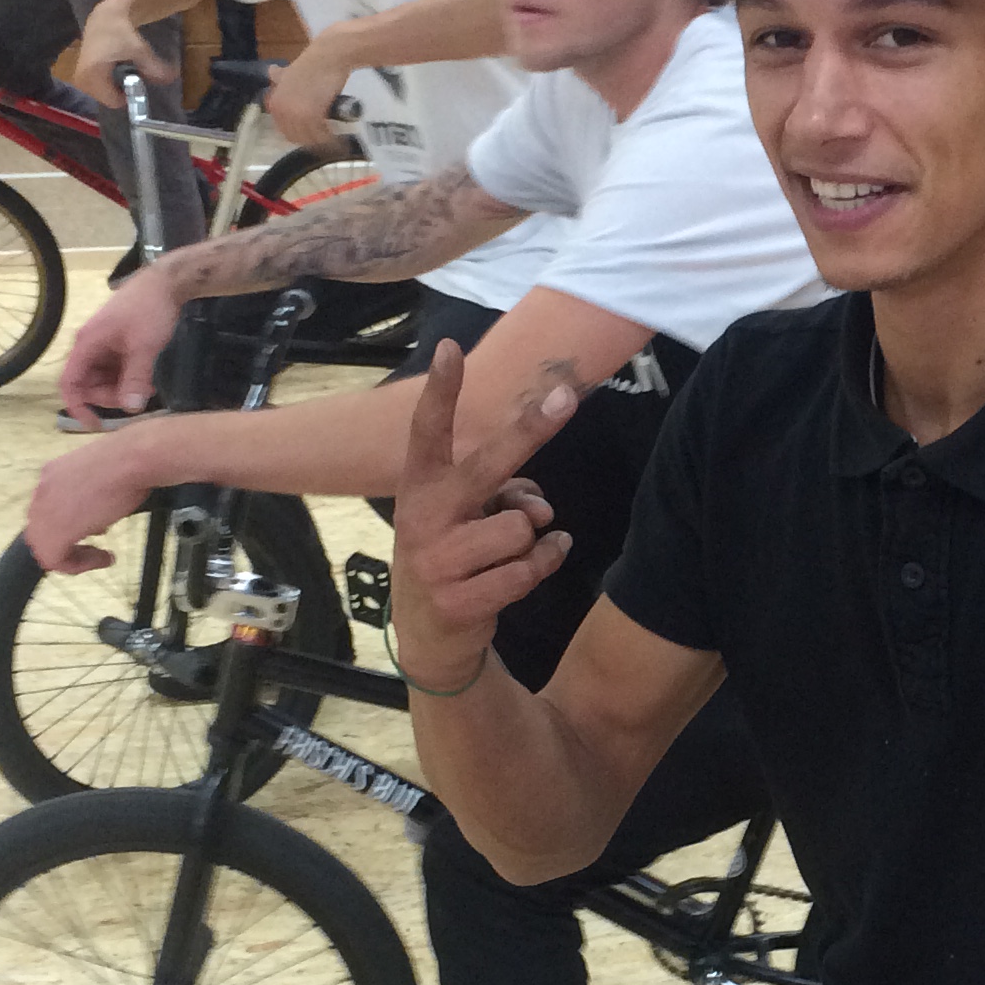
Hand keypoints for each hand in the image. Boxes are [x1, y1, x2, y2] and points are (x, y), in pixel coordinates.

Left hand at [25, 431, 158, 574]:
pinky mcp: (55, 530)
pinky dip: (78, 565)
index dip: (71, 524)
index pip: (49, 509)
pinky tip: (103, 558)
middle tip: (93, 548)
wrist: (132, 460)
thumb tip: (96, 519)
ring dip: (72, 556)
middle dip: (67, 542)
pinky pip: (54, 559)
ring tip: (99, 556)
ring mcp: (45, 510)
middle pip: (41, 529)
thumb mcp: (102, 476)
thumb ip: (89, 496)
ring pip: (44, 547)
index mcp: (51, 474)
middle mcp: (42, 490)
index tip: (97, 531)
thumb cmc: (128, 462)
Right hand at [58, 262, 187, 420]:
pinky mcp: (116, 347)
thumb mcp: (144, 347)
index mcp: (87, 344)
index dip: (77, 407)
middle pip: (88, 385)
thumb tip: (130, 408)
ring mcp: (103, 347)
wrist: (165, 283)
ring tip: (148, 388)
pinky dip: (128, 380)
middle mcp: (89, 347)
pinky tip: (147, 380)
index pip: (69, 383)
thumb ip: (135, 378)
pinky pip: (114, 372)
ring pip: (103, 381)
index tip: (95, 425)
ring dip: (121, 390)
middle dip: (110, 397)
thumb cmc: (149, 309)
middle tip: (139, 398)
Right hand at [73, 0, 174, 107]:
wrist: (104, 17)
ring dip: (115, 87)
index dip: (128, 95)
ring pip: (103, 95)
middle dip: (121, 91)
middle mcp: (82, 79)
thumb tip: (173, 78)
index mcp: (93, 74)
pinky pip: (98, 88)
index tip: (136, 82)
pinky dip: (107, 83)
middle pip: (108, 99)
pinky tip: (113, 69)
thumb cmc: (120, 31)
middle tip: (130, 75)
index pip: (113, 101)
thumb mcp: (139, 50)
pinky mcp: (80, 74)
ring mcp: (79, 77)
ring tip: (121, 69)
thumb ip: (155, 67)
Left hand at [264, 31, 357, 153]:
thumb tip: (271, 72)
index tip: (310, 134)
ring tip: (332, 140)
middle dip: (310, 140)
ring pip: (309, 138)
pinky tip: (336, 137)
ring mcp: (296, 113)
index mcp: (274, 102)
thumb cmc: (313, 63)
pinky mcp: (312, 115)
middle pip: (296, 137)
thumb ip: (280, 77)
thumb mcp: (290, 70)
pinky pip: (321, 135)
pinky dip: (329, 138)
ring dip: (321, 141)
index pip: (284, 130)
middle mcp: (282, 110)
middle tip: (323, 138)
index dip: (298, 134)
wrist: (329, 55)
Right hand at [389, 339, 576, 687]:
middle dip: (529, 430)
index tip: (449, 349)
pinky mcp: (459, 601)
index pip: (427, 431)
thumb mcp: (467, 519)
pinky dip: (543, 564)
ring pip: (521, 526)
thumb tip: (541, 511)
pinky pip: (527, 568)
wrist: (430, 635)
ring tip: (512, 550)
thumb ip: (505, 496)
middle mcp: (423, 517)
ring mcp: (437, 561)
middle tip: (564, 397)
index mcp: (420, 486)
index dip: (440, 391)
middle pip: (487, 466)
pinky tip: (533, 566)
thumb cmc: (455, 554)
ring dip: (531, 538)